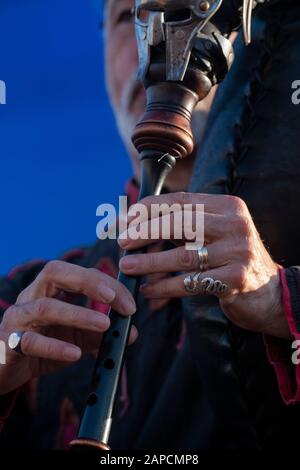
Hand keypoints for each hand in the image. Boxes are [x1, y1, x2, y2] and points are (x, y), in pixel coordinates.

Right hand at [0, 260, 136, 394]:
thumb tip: (132, 332)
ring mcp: (17, 318)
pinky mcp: (8, 343)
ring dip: (78, 314)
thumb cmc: (41, 345)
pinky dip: (54, 347)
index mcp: (49, 288)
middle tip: (114, 299)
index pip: (79, 273)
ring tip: (105, 325)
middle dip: (88, 281)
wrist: (4, 369)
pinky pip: (30, 341)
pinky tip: (74, 354)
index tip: (130, 304)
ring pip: (44, 307)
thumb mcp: (74, 337)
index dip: (106, 283)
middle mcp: (31, 296)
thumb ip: (100, 333)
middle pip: (55, 272)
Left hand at [118, 192, 289, 338]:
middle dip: (145, 232)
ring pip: (182, 255)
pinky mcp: (236, 279)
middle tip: (122, 242)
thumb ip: (184, 226)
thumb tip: (135, 224)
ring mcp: (237, 251)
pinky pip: (190, 283)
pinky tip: (149, 289)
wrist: (270, 292)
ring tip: (127, 267)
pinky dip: (165, 287)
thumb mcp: (214, 234)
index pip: (182, 200)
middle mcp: (235, 224)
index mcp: (228, 206)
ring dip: (149, 262)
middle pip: (180, 223)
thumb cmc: (232, 259)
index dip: (149, 208)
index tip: (126, 219)